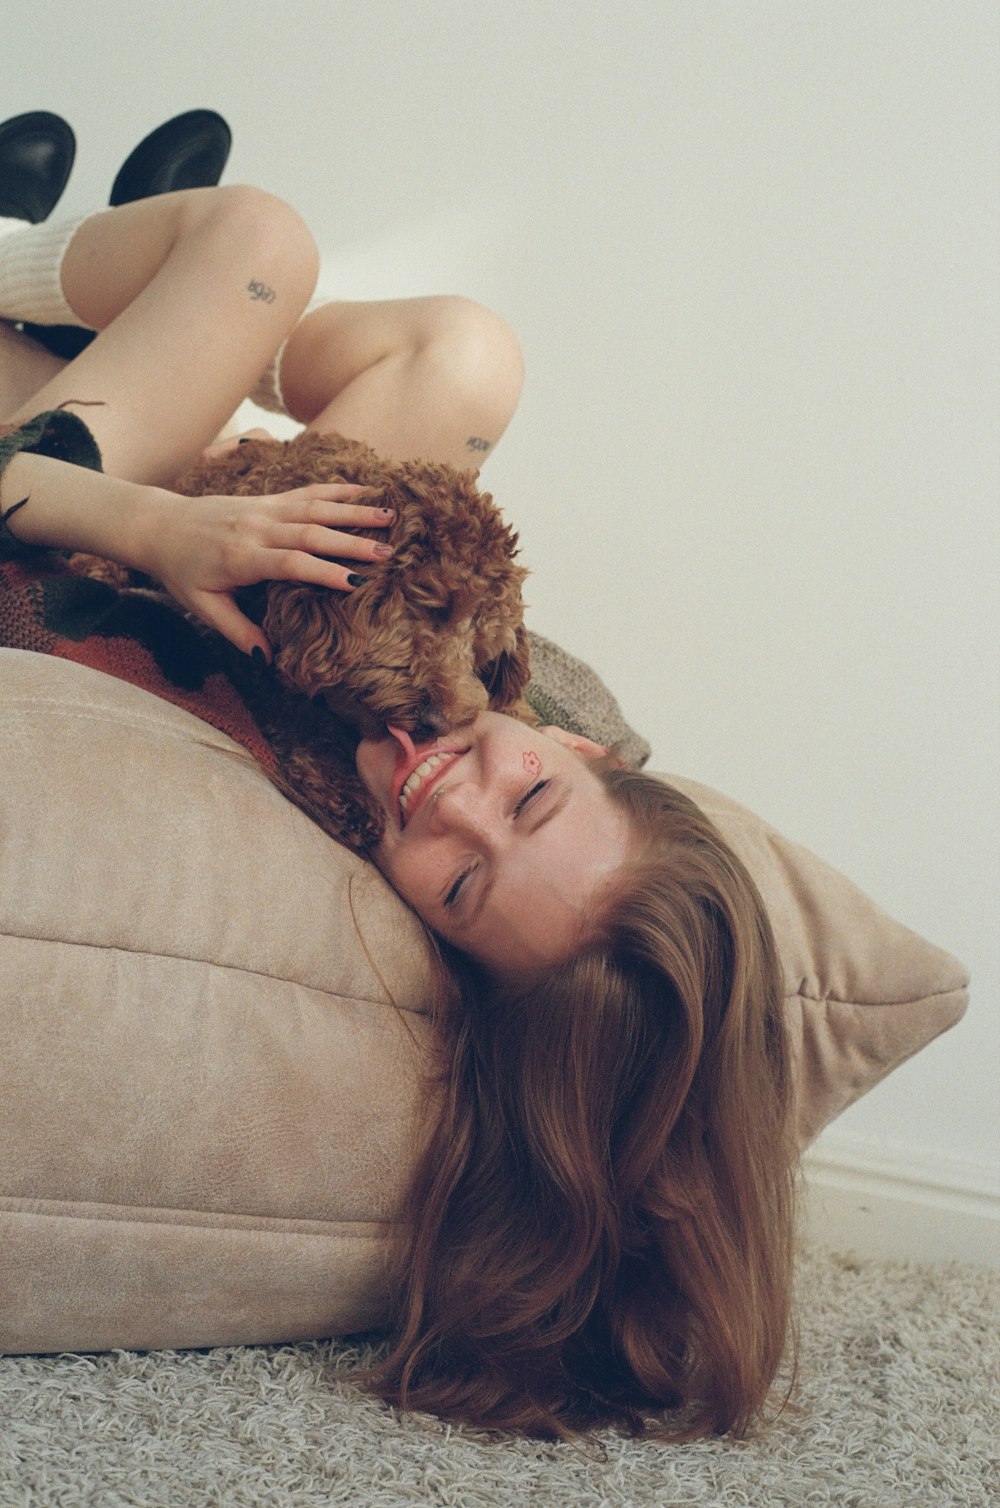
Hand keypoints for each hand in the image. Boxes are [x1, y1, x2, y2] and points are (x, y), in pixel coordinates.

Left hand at [141, 480, 393, 655]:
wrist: (159, 526)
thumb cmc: (181, 571)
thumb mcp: (203, 607)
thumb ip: (238, 631)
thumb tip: (269, 659)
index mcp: (242, 558)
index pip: (290, 563)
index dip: (325, 572)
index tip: (358, 584)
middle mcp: (257, 528)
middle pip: (311, 533)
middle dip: (352, 541)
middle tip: (388, 552)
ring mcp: (263, 509)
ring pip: (315, 507)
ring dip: (354, 511)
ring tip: (390, 515)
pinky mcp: (266, 499)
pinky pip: (305, 491)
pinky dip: (336, 490)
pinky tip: (364, 490)